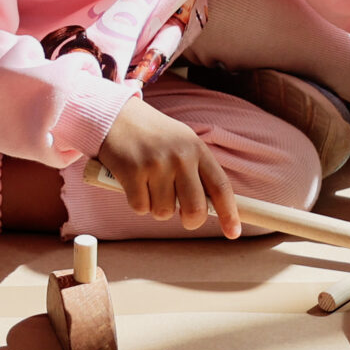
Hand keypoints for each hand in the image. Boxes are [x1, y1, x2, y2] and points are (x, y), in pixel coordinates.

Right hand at [95, 99, 240, 236]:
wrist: (116, 116)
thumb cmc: (152, 135)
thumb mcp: (182, 143)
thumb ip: (197, 171)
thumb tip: (212, 208)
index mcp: (197, 149)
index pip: (221, 188)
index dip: (230, 214)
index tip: (233, 233)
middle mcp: (180, 157)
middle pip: (195, 209)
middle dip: (190, 221)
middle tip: (182, 216)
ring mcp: (156, 164)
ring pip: (164, 212)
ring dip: (157, 206)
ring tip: (151, 185)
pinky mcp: (132, 172)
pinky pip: (140, 208)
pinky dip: (137, 202)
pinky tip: (134, 183)